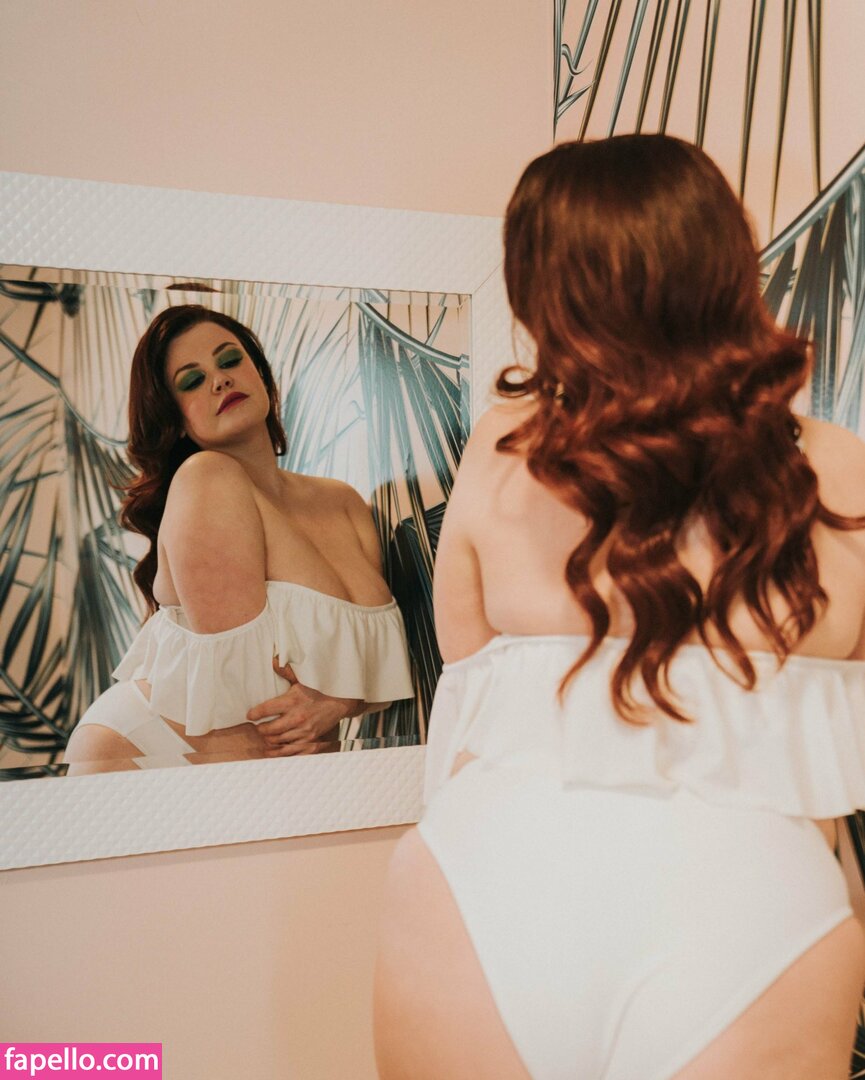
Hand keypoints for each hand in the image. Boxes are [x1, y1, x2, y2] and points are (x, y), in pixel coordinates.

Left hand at [246, 660, 362, 756]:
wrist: (340, 702)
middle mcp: (297, 717)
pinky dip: (279, 750)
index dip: (254, 714)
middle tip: (258, 727)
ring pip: (277, 741)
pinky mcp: (310, 740)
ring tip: (266, 736)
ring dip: (269, 740)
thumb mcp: (302, 679)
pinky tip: (274, 747)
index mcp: (292, 700)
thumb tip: (274, 661)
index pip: (266, 709)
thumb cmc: (319, 690)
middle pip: (269, 730)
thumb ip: (287, 672)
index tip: (250, 715)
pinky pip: (290, 749)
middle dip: (260, 730)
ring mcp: (304, 730)